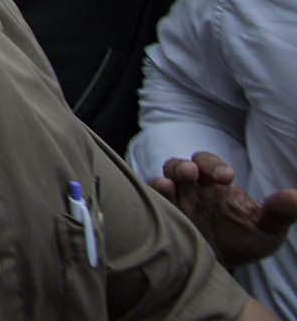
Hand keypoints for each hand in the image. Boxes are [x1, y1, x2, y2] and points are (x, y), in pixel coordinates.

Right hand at [151, 151, 296, 267]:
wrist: (224, 269)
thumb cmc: (245, 242)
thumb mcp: (267, 230)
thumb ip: (280, 213)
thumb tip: (296, 197)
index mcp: (214, 185)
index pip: (208, 163)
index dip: (214, 165)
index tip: (226, 177)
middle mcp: (191, 189)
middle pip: (179, 166)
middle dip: (184, 167)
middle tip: (191, 173)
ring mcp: (174, 204)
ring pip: (161, 180)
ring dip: (164, 180)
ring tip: (169, 185)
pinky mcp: (163, 219)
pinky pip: (150, 204)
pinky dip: (152, 200)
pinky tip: (160, 206)